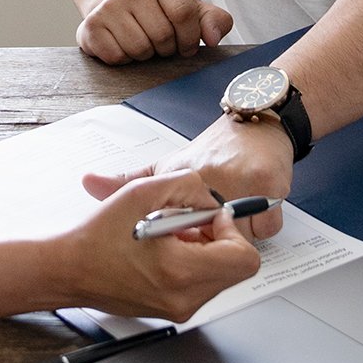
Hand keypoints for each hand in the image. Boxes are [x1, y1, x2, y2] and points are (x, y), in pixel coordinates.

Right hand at [55, 169, 262, 321]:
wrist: (68, 270)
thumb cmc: (94, 239)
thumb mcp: (141, 193)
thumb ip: (185, 184)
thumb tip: (210, 197)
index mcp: (180, 271)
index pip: (244, 257)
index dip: (231, 229)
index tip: (208, 217)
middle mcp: (184, 297)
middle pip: (236, 267)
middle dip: (218, 238)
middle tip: (187, 225)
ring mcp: (180, 308)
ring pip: (221, 275)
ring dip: (205, 250)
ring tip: (169, 236)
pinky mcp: (174, 310)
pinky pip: (202, 284)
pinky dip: (192, 263)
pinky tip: (164, 250)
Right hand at [75, 0, 232, 64]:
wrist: (118, 7)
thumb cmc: (160, 13)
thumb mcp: (192, 11)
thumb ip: (215, 21)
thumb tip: (212, 38)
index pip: (184, 14)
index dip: (189, 38)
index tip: (185, 44)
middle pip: (161, 36)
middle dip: (166, 48)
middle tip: (160, 43)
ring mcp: (108, 6)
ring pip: (138, 49)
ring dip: (145, 55)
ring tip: (142, 42)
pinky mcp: (90, 26)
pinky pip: (116, 57)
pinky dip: (124, 59)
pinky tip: (123, 45)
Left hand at [82, 114, 292, 238]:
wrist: (257, 122)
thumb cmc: (215, 148)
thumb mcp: (167, 164)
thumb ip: (127, 180)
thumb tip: (89, 184)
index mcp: (186, 178)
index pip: (181, 228)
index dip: (186, 239)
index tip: (187, 237)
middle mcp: (216, 179)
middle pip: (214, 238)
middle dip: (214, 238)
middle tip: (216, 222)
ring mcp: (246, 183)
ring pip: (243, 236)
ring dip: (241, 232)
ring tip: (236, 210)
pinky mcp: (272, 186)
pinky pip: (268, 228)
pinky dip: (265, 224)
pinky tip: (257, 206)